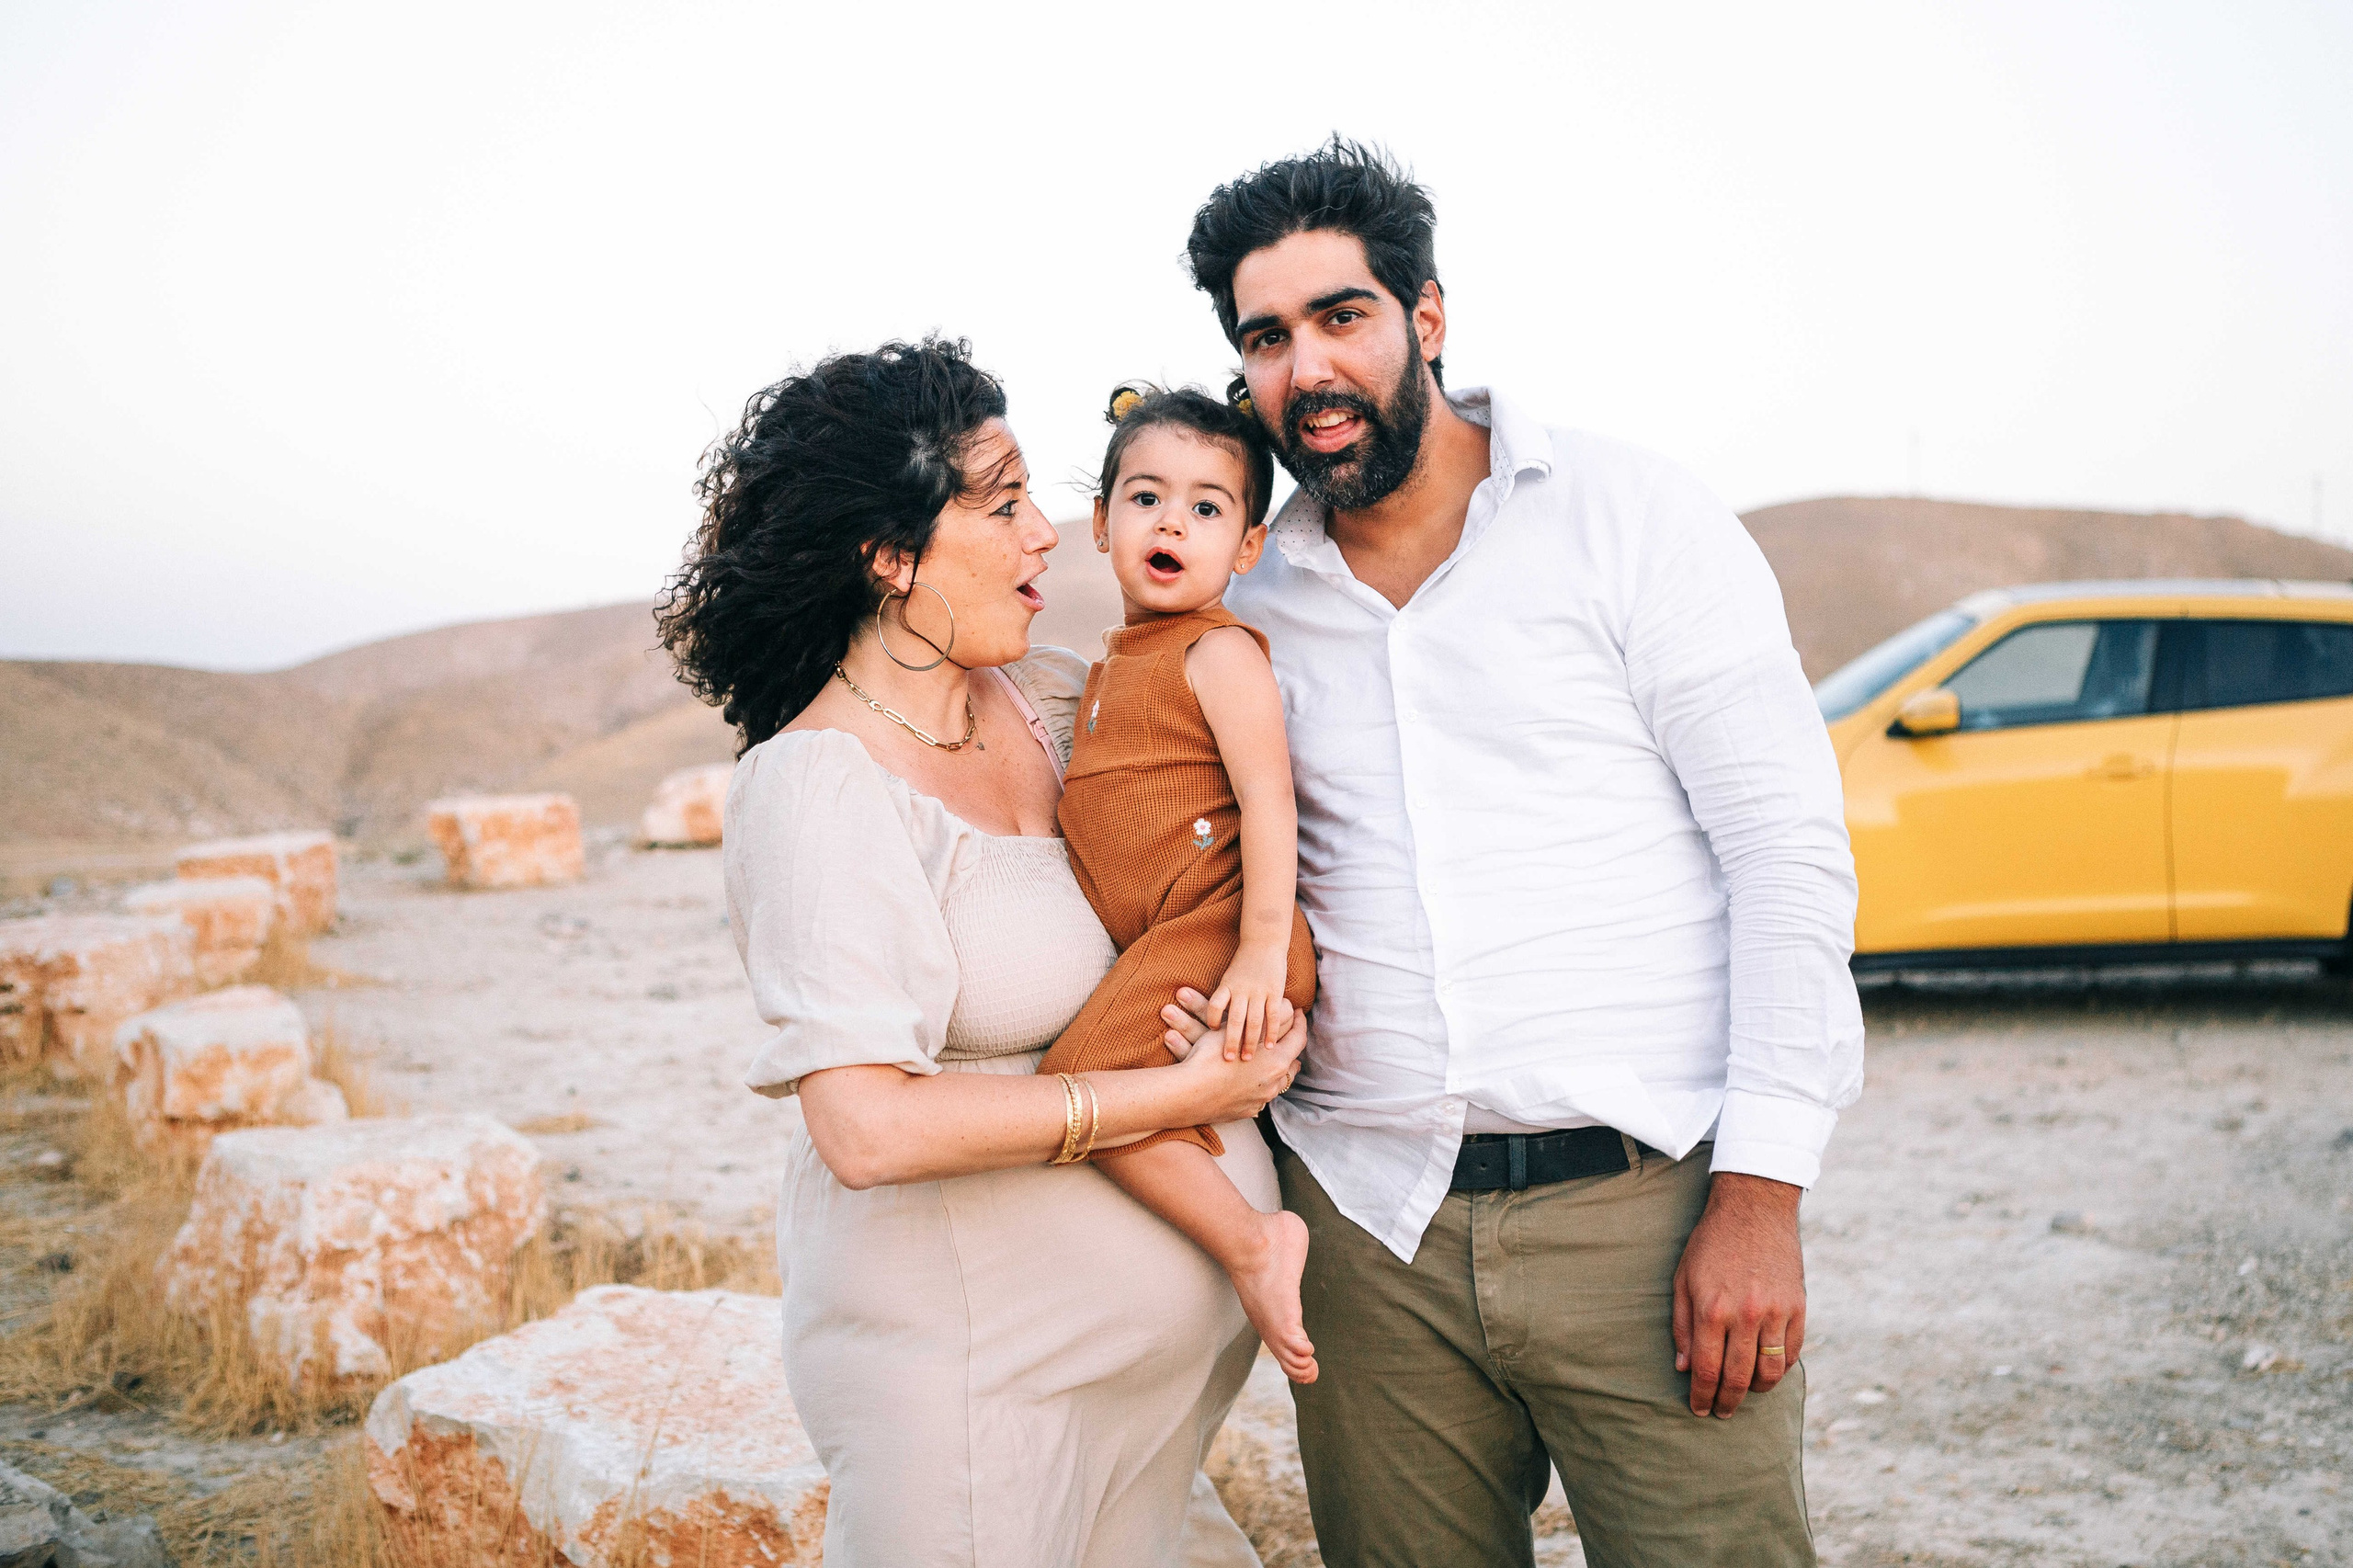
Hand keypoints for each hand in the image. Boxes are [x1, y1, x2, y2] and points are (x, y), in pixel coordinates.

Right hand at [1165, 1004, 1306, 1123]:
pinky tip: (1250, 1078)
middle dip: (1288, 1048)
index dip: (1299, 1022)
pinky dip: (1259, 1085)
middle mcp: (1274, 1083)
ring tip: (1268, 1057)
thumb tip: (1286, 1009)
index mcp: (1277, 1061)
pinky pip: (1260, 1096)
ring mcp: (1261, 1100)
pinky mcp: (1247, 1111)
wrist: (1188, 1093)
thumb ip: (1267, 1021)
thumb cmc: (1210, 1057)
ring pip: (1277, 1082)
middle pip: (1291, 1062)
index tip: (1297, 1012)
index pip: (1298, 1038)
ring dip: (1275, 1068)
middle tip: (1283, 1035)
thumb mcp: (1239, 1031)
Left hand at [1208, 944, 1293, 1057]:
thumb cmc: (1243, 964)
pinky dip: (1271, 1032)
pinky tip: (1269, 1046)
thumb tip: (1206, 1018)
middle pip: (1234, 1020)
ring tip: (1247, 1059)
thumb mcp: (1227, 978)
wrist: (1263, 942)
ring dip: (1251, 1041)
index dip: (1212, 1019)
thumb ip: (1223, 997)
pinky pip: (1272, 1015)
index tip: (1210, 1034)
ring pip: (1254, 1021)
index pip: (1215, 1004)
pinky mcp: (1274, 992)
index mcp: (1227, 985)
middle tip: (1228, 1059)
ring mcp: (1259, 991)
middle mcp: (1242, 989)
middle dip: (1231, 1041)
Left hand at [1671, 1172, 1806, 1417]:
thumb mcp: (1683, 1279)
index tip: (1699, 1409)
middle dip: (1727, 1402)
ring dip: (1756, 1391)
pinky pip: (1791, 1352)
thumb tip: (1685, 1368)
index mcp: (1712, 1309)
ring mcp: (1776, 1312)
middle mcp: (1745, 1315)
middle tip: (1721, 1411)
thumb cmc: (1711, 1243)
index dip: (1702, 1396)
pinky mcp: (1798, 1307)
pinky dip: (1780, 1368)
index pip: (1707, 1370)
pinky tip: (1767, 1370)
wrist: (1754, 1208)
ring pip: (1771, 1373)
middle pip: (1739, 1378)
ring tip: (1745, 1393)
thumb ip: (1682, 1326)